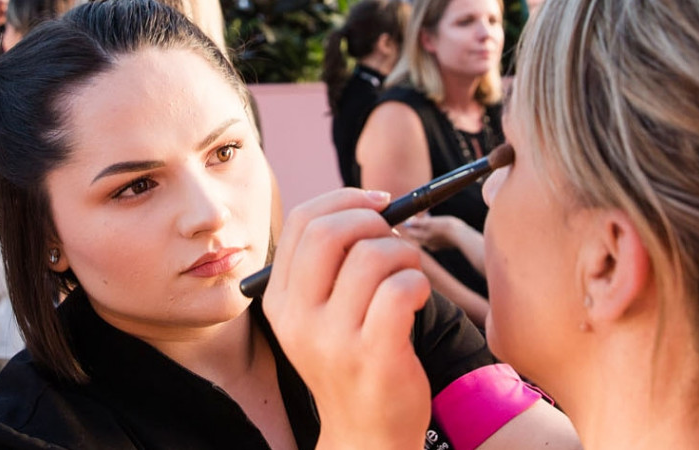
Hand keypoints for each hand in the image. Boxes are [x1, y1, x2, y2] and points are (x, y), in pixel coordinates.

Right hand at [263, 188, 431, 449]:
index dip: (344, 199)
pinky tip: (417, 301)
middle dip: (374, 221)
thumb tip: (370, 206)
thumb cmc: (352, 364)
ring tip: (409, 276)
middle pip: (328, 231)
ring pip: (372, 256)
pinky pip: (400, 289)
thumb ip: (330, 267)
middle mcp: (297, 318)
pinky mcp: (372, 356)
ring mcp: (331, 339)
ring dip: (404, 255)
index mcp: (280, 300)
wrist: (366, 436)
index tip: (379, 204)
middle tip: (395, 241)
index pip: (301, 222)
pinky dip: (418, 282)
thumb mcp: (320, 318)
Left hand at [403, 214, 468, 251]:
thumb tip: (409, 222)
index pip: (410, 232)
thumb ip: (419, 223)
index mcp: (423, 238)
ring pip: (425, 237)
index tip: (410, 218)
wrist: (462, 236)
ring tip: (430, 220)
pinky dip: (433, 233)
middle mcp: (427, 243)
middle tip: (419, 218)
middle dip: (417, 227)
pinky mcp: (442, 245)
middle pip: (417, 235)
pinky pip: (433, 238)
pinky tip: (438, 227)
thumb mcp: (431, 222)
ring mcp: (435, 245)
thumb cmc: (446, 227)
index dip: (409, 224)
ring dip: (425, 229)